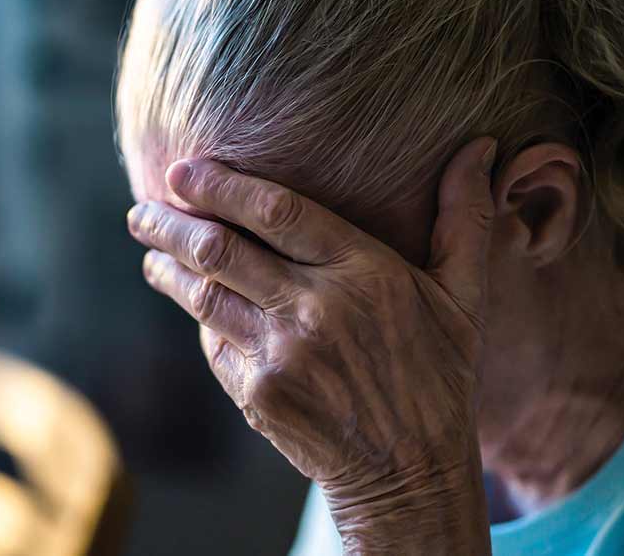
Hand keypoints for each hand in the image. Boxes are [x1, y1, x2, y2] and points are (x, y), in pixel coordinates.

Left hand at [127, 138, 497, 553]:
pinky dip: (198, 318)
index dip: (221, 185)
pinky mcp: (257, 393)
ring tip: (149, 248)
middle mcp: (315, 310)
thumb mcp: (465, 298)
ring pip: (203, 295)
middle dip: (170, 223)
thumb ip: (465, 219)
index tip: (183, 169)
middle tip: (142, 209)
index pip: (276, 210)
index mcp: (364, 273)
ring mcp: (280, 355)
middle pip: (220, 249)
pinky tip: (191, 302)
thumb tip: (480, 148)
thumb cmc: (440, 377)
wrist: (411, 475)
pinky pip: (213, 343)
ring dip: (166, 267)